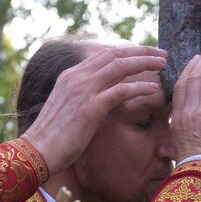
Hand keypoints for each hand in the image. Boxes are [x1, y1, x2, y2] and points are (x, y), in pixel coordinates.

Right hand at [21, 44, 167, 173]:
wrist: (36, 151)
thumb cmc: (52, 136)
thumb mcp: (67, 108)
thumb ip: (82, 97)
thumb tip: (102, 97)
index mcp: (70, 75)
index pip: (104, 54)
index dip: (128, 51)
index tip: (145, 53)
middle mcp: (76, 77)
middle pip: (115, 54)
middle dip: (141, 51)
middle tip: (161, 53)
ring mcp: (83, 90)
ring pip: (120, 66)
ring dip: (145, 62)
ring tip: (164, 64)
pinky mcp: (90, 108)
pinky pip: (120, 91)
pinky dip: (139, 87)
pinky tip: (154, 88)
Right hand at [168, 40, 200, 174]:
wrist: (198, 174)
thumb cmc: (192, 168)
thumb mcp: (176, 152)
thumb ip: (172, 145)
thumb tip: (165, 151)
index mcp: (177, 116)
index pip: (181, 86)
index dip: (188, 69)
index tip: (196, 58)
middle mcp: (187, 109)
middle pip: (194, 75)